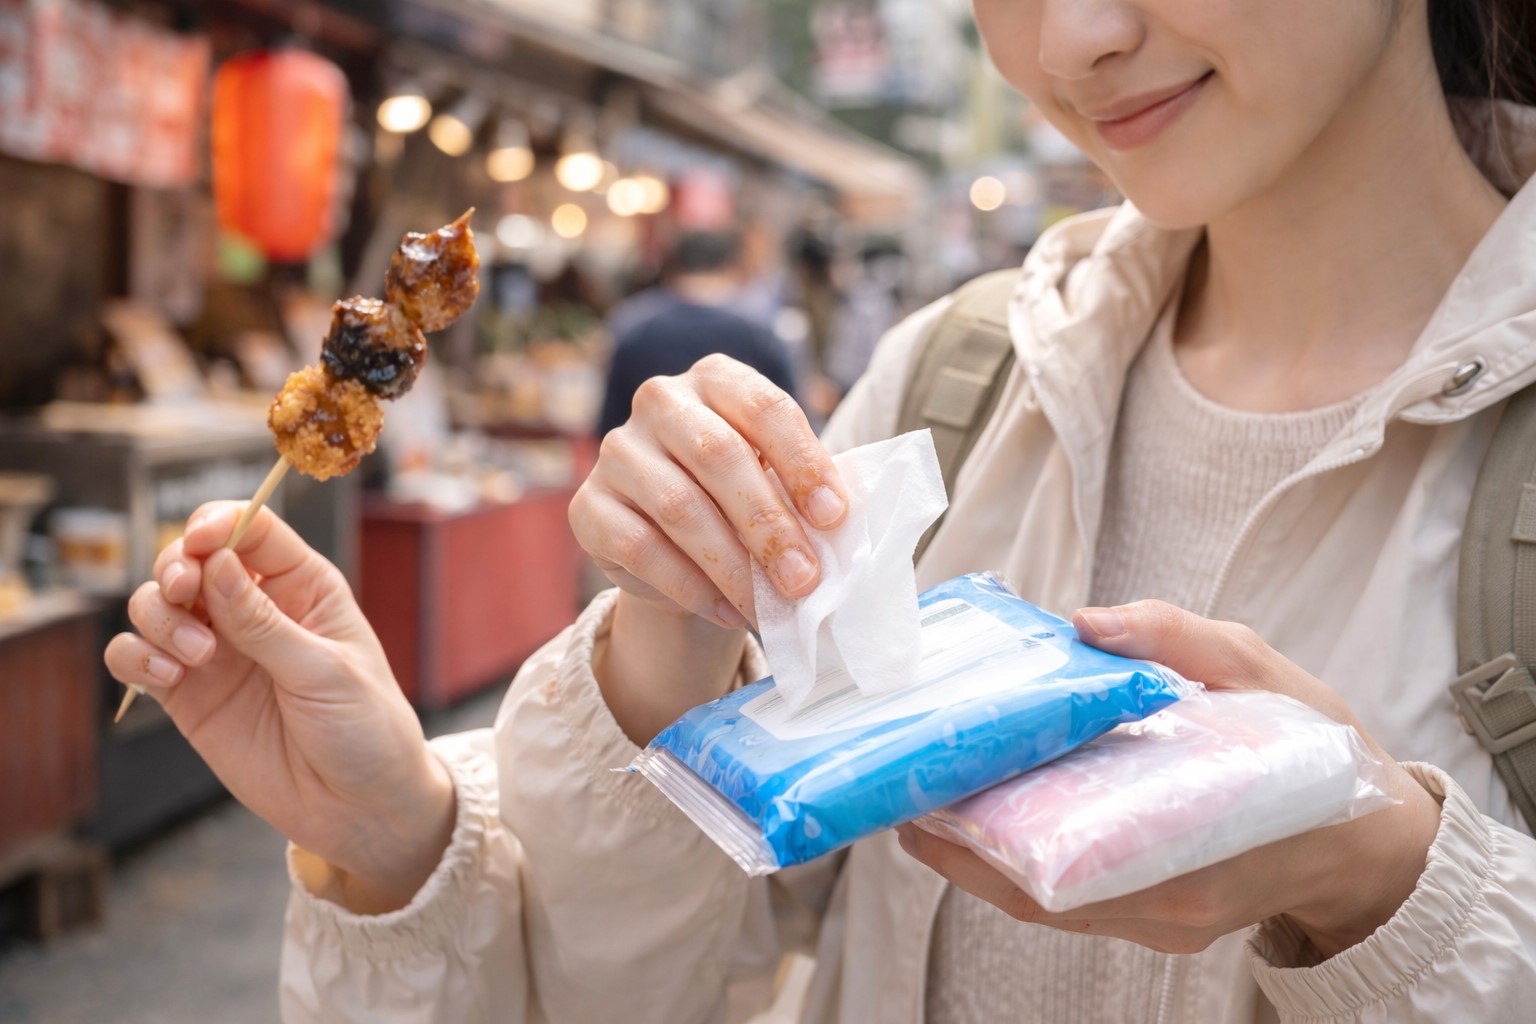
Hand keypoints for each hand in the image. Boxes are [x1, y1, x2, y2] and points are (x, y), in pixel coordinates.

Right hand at [104, 503, 454, 912]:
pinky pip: (137, 657)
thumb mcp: (325, 672)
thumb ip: (266, 623)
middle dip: (174, 567)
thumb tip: (217, 564)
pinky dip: (134, 657)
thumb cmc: (365, 729)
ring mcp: (217, 650)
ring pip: (156, 603)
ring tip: (194, 658)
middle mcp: (254, 609)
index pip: (251, 529)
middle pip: (190, 557)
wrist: (359, 807)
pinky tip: (164, 678)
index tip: (198, 543)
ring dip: (158, 616)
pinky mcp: (188, 694)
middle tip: (185, 596)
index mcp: (303, 586)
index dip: (217, 524)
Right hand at [571, 355, 850, 742]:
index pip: (764, 408)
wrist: (680, 547)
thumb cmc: (744, 503)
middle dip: (768, 524)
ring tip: (771, 606)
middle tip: (805, 578)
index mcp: (717, 379)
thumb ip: (803, 494)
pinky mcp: (588, 506)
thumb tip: (840, 531)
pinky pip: (640, 548)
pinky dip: (691, 587)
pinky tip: (728, 610)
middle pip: (718, 455)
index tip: (834, 517)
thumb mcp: (779, 485)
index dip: (802, 462)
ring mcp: (618, 451)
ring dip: (732, 565)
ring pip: (679, 507)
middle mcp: (661, 401)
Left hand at [896, 600, 1442, 958]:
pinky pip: (1079, 896)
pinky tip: (993, 811)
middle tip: (903, 795)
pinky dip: (1028, 859)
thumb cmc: (1318, 748)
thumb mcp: (1261, 670)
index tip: (923, 812)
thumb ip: (1177, 639)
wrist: (1373, 831)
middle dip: (963, 853)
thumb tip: (1085, 620)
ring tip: (929, 798)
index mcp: (1195, 857)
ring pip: (1051, 902)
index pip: (1061, 872)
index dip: (981, 855)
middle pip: (1039, 894)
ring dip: (985, 858)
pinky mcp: (1162, 916)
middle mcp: (1169, 906)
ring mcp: (1164, 919)